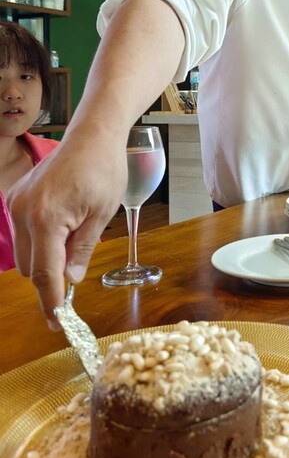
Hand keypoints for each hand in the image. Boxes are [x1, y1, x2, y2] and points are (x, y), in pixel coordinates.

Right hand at [9, 126, 126, 327]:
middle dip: (50, 279)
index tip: (58, 322)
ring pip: (25, 252)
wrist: (92, 135)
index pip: (45, 274)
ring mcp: (16, 203)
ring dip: (45, 259)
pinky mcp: (16, 197)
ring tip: (74, 240)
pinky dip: (40, 240)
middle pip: (30, 267)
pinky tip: (63, 227)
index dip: (52, 301)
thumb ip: (82, 250)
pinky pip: (23, 232)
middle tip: (74, 280)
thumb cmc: (103, 170)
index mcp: (47, 220)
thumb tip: (70, 280)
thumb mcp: (102, 215)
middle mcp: (24, 213)